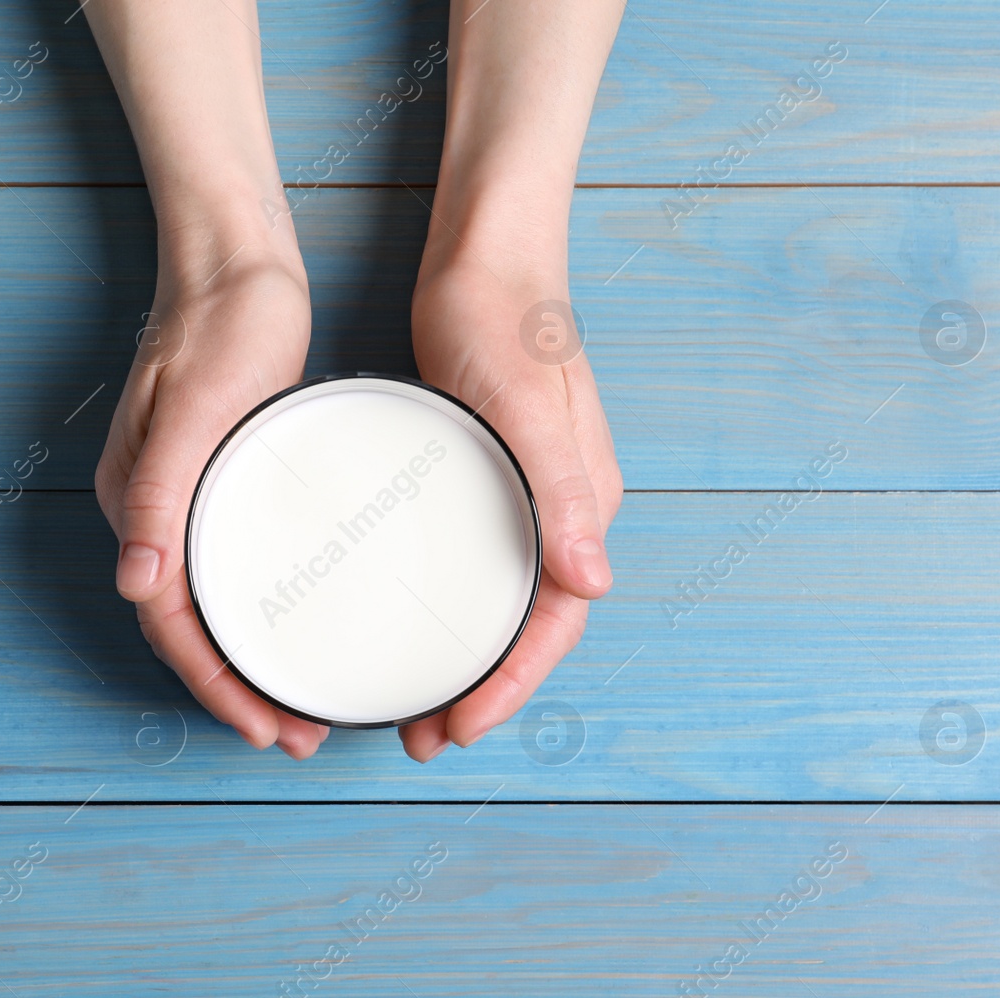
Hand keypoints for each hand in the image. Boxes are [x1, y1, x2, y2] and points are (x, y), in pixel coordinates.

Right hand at [95, 243, 332, 759]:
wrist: (234, 265)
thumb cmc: (219, 327)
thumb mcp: (193, 409)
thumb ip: (159, 493)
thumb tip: (135, 585)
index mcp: (140, 504)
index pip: (169, 621)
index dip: (215, 684)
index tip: (264, 727)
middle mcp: (156, 514)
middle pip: (189, 629)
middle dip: (236, 692)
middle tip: (296, 736)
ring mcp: (187, 500)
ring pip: (210, 607)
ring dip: (248, 665)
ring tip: (299, 708)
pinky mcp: (221, 482)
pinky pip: (233, 570)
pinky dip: (259, 615)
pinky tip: (298, 628)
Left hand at [399, 251, 622, 762]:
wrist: (486, 259)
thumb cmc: (507, 323)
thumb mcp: (527, 406)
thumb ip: (561, 490)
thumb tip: (592, 582)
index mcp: (581, 504)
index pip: (556, 621)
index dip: (512, 683)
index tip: (460, 725)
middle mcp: (559, 510)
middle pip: (529, 626)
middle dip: (483, 691)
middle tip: (423, 736)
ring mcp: (524, 496)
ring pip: (500, 602)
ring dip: (465, 660)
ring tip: (412, 707)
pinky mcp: (487, 477)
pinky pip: (477, 564)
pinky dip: (450, 609)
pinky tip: (407, 622)